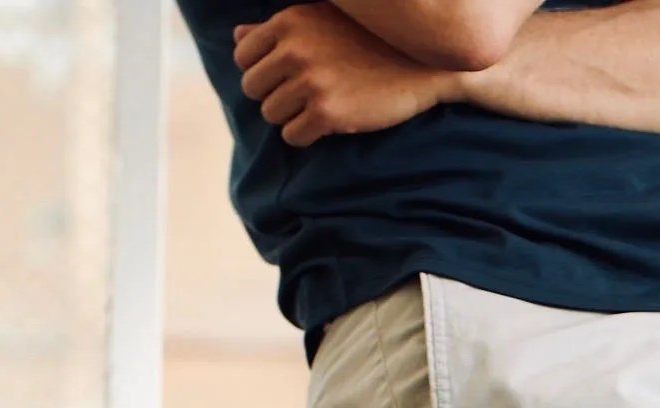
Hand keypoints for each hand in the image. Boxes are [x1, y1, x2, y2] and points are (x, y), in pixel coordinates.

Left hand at [234, 5, 458, 146]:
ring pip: (271, 114)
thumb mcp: (320, 20)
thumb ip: (277, 29)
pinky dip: (305, 136)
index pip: (243, 57)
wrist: (422, 64)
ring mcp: (312, 82)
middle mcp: (296, 49)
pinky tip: (327, 123)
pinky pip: (292, 136)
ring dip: (291, 117)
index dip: (262, 72)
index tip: (286, 76)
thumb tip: (237, 37)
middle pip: (253, 88)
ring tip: (319, 106)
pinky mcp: (328, 113)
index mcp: (289, 21)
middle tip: (305, 96)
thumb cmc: (368, 40)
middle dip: (274, 96)